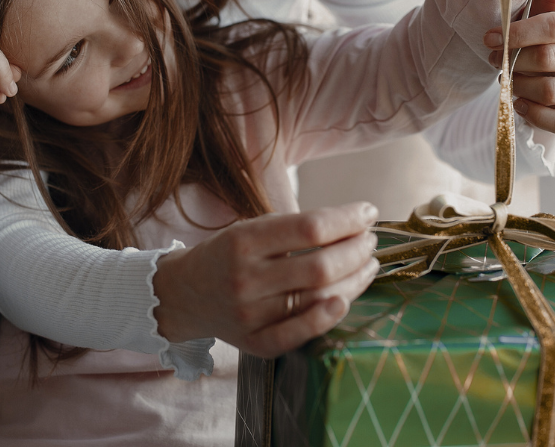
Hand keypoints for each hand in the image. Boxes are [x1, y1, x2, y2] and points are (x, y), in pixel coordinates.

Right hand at [152, 203, 379, 357]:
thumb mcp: (249, 228)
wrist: (184, 294)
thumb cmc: (226, 254)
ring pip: (317, 299)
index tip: (368, 212)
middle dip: (356, 250)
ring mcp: (251, 315)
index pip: (310, 228)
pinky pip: (298, 335)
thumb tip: (350, 224)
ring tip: (368, 263)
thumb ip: (293, 228)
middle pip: (320, 266)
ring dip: (354, 280)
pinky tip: (346, 299)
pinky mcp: (255, 343)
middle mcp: (246, 278)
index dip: (347, 219)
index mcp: (243, 241)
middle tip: (370, 240)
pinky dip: (327, 319)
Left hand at [484, 0, 554, 137]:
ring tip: (510, 83)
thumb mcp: (540, 21)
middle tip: (497, 63)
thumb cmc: (544, 48)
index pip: (553, 26)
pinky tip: (521, 104)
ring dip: (521, 88)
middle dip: (513, 62)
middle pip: (548, 59)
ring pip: (552, 91)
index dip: (516, 34)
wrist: (552, 89)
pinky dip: (535, 114)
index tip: (489, 38)